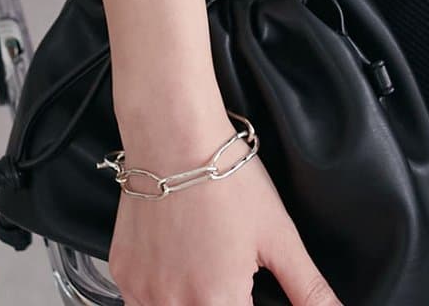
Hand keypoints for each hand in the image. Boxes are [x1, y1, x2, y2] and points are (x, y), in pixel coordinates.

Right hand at [107, 114, 340, 305]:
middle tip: (226, 264)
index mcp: (216, 301)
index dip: (246, 300)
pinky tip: (178, 260)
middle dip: (221, 297)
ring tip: (204, 262)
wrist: (175, 139)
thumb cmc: (229, 182)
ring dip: (190, 298)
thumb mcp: (278, 235)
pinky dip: (161, 292)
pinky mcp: (122, 275)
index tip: (246, 286)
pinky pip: (140, 299)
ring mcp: (141, 293)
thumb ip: (306, 287)